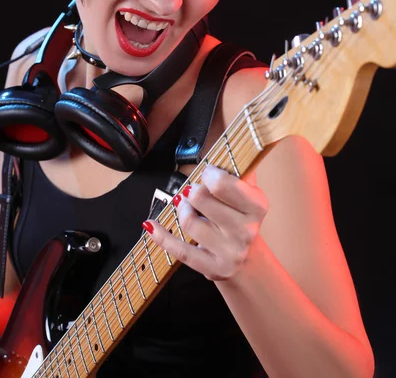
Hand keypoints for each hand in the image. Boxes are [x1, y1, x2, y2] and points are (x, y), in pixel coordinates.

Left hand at [142, 164, 268, 280]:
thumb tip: (229, 140)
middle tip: (195, 191)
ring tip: (187, 207)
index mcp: (256, 206)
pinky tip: (150, 225)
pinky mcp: (212, 268)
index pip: (221, 183)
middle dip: (193, 191)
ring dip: (181, 209)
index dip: (208, 174)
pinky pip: (179, 250)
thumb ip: (239, 166)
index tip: (206, 173)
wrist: (248, 259)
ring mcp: (229, 252)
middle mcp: (246, 230)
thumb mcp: (248, 190)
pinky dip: (161, 236)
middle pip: (200, 199)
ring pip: (188, 222)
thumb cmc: (242, 217)